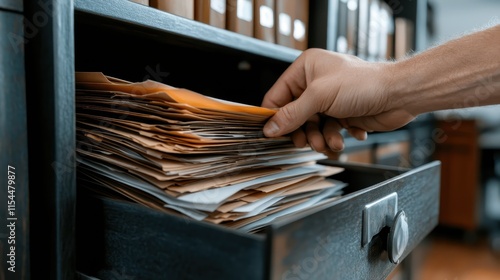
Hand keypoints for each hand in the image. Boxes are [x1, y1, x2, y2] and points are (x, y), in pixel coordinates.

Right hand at [262, 48, 415, 151]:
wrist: (399, 95)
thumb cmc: (365, 83)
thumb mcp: (320, 96)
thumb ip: (292, 114)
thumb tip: (271, 127)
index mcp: (306, 68)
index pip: (278, 95)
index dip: (274, 116)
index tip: (273, 133)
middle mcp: (316, 83)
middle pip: (295, 115)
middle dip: (303, 131)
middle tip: (307, 141)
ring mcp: (329, 100)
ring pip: (313, 127)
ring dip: (321, 138)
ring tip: (330, 142)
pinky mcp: (342, 114)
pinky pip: (328, 131)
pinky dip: (336, 137)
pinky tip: (348, 134)